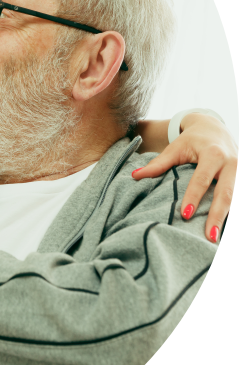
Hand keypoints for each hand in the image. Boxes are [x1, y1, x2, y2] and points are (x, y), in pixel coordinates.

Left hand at [133, 113, 237, 242]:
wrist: (214, 126)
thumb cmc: (191, 139)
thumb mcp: (175, 148)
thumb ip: (158, 164)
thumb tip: (135, 176)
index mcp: (213, 154)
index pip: (202, 179)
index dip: (194, 197)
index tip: (185, 215)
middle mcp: (231, 163)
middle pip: (226, 193)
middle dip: (217, 215)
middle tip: (209, 236)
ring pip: (236, 198)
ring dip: (228, 218)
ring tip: (216, 238)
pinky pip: (238, 197)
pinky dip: (232, 213)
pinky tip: (225, 229)